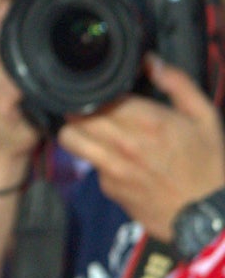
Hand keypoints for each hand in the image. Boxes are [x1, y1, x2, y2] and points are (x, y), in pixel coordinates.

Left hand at [58, 56, 224, 240]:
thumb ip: (177, 84)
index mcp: (148, 121)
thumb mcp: (205, 117)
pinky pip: (89, 164)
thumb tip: (150, 61)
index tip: (103, 90)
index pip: (99, 95)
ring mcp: (111, 167)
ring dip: (76, 131)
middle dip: (80, 108)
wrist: (206, 216)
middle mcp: (124, 143)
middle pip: (75, 115)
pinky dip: (97, 158)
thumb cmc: (209, 164)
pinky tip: (115, 158)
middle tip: (92, 108)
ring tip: (92, 129)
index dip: (97, 90)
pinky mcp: (106, 187)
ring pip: (69, 138)